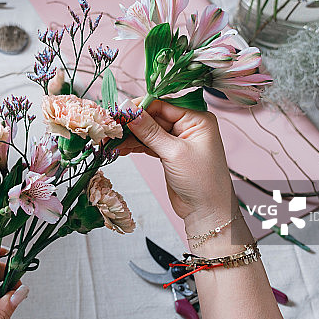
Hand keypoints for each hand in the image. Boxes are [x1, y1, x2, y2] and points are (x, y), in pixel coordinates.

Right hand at [118, 98, 236, 232]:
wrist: (207, 212)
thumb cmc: (201, 181)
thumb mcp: (174, 152)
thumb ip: (149, 131)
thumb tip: (129, 109)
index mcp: (197, 119)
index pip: (163, 106)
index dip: (140, 108)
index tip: (119, 112)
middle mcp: (188, 126)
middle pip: (153, 117)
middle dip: (132, 123)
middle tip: (111, 128)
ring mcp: (178, 140)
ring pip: (148, 131)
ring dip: (130, 136)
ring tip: (112, 141)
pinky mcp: (169, 153)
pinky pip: (148, 143)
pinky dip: (135, 146)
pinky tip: (121, 148)